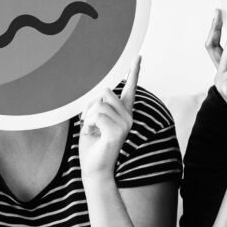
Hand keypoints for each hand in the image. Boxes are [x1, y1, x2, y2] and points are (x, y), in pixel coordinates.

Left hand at [79, 59, 140, 180]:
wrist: (94, 169)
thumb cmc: (92, 147)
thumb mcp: (92, 120)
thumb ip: (98, 106)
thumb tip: (100, 93)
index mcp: (123, 113)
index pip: (130, 89)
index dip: (134, 72)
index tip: (137, 57)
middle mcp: (128, 116)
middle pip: (106, 92)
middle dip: (91, 105)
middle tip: (89, 122)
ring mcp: (125, 124)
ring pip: (100, 104)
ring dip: (88, 116)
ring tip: (91, 130)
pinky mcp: (118, 131)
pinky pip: (97, 115)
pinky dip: (88, 123)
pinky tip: (92, 134)